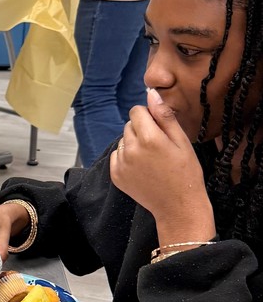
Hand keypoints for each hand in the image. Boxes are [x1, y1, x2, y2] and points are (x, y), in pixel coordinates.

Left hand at [110, 89, 214, 239]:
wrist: (178, 207)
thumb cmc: (186, 173)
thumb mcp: (182, 142)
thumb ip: (164, 116)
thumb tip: (151, 94)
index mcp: (149, 138)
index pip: (136, 111)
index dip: (149, 117)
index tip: (160, 128)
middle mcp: (131, 149)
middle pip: (129, 125)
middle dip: (142, 130)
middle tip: (159, 146)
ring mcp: (121, 163)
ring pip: (123, 140)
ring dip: (134, 144)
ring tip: (152, 159)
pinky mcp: (115, 175)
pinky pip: (117, 155)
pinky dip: (126, 158)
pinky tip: (143, 168)